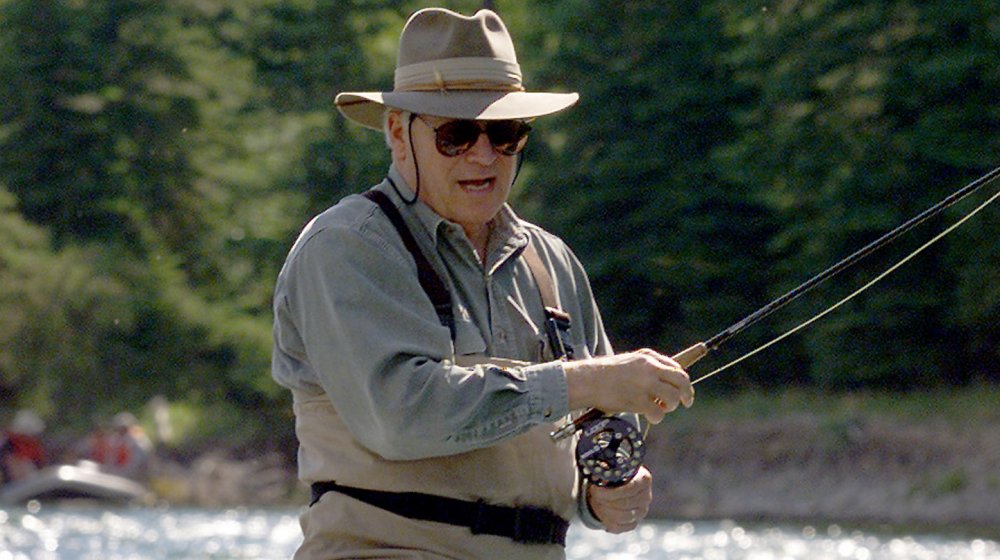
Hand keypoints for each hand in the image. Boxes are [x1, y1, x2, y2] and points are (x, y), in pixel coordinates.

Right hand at [564, 349, 694, 422]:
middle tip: (686, 402)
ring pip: (673, 397)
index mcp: (648, 357)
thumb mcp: (629, 362)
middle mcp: (650, 368)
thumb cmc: (604, 374)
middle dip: (687, 393)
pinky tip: (651, 417)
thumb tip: (663, 381)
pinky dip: (657, 417)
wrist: (587, 380)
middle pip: (681, 380)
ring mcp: (645, 384)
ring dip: (670, 406)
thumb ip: (647, 367)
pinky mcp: (639, 400)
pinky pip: (659, 412)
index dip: (682, 380)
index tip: (682, 389)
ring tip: (661, 408)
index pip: (676, 367)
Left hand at [586, 466, 652, 532]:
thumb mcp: (611, 467)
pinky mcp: (633, 523)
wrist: (616, 485)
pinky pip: (618, 527)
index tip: (595, 488)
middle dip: (605, 500)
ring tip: (595, 501)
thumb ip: (607, 469)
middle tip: (593, 494)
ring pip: (622, 517)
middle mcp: (646, 497)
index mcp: (644, 479)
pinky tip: (599, 510)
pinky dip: (605, 520)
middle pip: (625, 504)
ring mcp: (641, 512)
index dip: (611, 491)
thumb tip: (598, 475)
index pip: (630, 488)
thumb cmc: (614, 474)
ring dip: (604, 510)